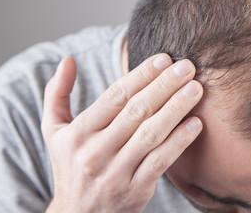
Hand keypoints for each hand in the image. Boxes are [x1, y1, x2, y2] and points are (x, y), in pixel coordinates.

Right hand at [42, 54, 202, 212]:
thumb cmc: (70, 166)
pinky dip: (179, 142)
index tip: (164, 59)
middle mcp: (96, 151)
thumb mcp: (54, 131)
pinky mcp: (135, 190)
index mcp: (79, 133)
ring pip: (151, 134)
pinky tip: (196, 124)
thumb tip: (68, 59)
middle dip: (165, 86)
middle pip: (137, 111)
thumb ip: (57, 94)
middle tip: (188, 67)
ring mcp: (116, 172)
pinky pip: (160, 161)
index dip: (142, 75)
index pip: (115, 96)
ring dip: (176, 109)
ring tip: (195, 89)